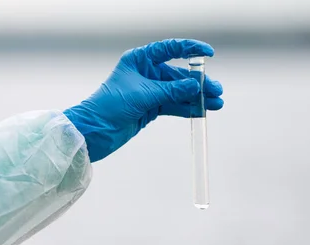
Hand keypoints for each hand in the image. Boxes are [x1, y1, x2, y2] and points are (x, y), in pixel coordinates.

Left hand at [63, 39, 223, 161]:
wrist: (93, 131)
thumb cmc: (108, 107)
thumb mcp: (143, 96)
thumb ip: (170, 91)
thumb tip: (194, 86)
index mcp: (139, 59)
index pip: (169, 49)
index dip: (190, 49)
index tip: (209, 53)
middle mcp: (145, 73)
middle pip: (178, 74)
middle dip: (198, 83)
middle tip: (216, 90)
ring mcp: (148, 91)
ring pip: (178, 92)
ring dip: (196, 98)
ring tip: (215, 104)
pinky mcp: (149, 108)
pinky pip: (173, 106)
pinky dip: (187, 109)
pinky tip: (201, 111)